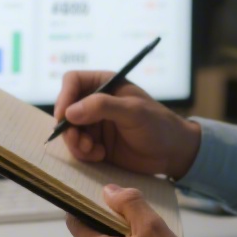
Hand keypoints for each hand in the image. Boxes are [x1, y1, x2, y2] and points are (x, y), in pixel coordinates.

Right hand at [54, 70, 200, 179]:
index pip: (72, 81)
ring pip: (69, 130)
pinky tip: (101, 155)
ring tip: (93, 151)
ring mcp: (95, 123)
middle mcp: (96, 102)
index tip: (64, 117)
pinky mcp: (96, 143)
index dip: (64, 97)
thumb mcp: (133, 111)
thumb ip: (102, 106)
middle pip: (66, 108)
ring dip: (76, 143)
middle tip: (80, 141)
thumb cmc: (158, 125)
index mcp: (105, 84)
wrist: (172, 153)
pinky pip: (78, 147)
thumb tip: (70, 112)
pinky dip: (84, 153)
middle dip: (69, 127)